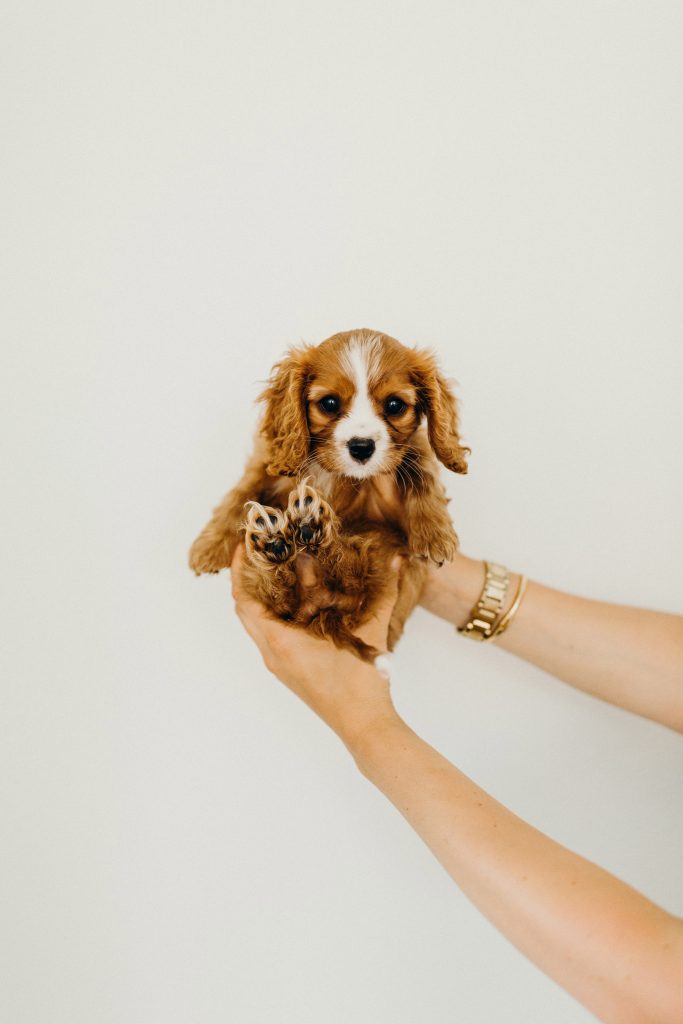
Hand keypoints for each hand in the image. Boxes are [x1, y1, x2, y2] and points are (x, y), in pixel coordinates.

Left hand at [230, 545, 402, 748]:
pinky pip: (270, 635)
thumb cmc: (362, 684)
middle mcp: (272, 653)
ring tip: (274, 571)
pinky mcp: (288, 669)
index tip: (244, 546)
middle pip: (244, 611)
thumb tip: (396, 558)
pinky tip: (295, 600)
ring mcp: (278, 663)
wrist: (363, 725)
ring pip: (256, 624)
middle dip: (246, 580)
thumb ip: (384, 592)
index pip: (244, 602)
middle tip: (258, 553)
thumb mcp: (372, 632)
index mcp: (281, 642)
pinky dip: (273, 614)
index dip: (239, 572)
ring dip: (259, 598)